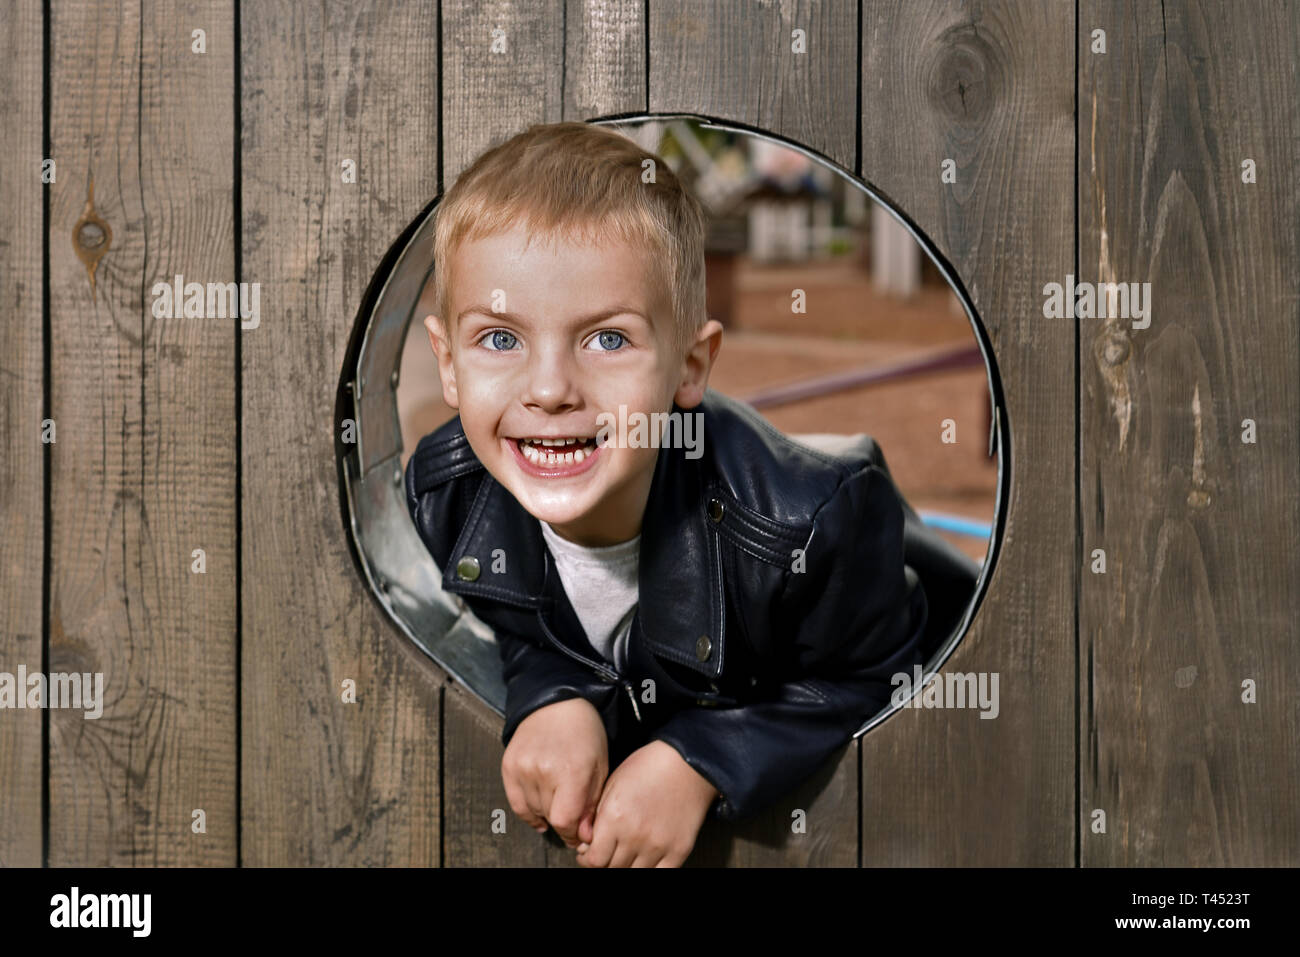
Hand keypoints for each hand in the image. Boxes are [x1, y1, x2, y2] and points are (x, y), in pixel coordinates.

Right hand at [501, 697, 607, 847]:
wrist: (557, 703)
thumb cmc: (584, 733)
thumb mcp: (600, 767)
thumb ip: (591, 805)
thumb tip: (582, 837)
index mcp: (571, 770)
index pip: (565, 820)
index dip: (572, 833)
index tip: (578, 834)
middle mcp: (543, 770)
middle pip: (550, 816)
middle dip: (563, 821)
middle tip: (571, 814)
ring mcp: (523, 768)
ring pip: (533, 811)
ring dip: (547, 813)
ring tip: (558, 800)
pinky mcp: (509, 766)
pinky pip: (516, 804)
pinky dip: (528, 813)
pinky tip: (539, 813)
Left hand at [576, 740, 717, 867]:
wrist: (686, 763)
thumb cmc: (648, 767)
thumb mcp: (612, 785)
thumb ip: (598, 816)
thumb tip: (587, 843)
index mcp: (614, 818)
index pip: (593, 860)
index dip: (587, 859)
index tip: (589, 854)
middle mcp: (634, 836)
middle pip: (611, 868)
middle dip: (605, 861)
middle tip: (607, 851)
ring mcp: (658, 846)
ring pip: (633, 874)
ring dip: (626, 866)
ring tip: (627, 853)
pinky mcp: (678, 850)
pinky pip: (660, 875)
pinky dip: (649, 869)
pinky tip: (645, 859)